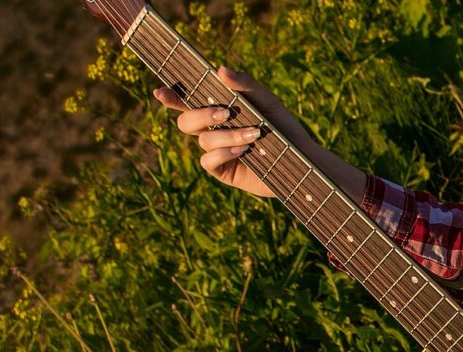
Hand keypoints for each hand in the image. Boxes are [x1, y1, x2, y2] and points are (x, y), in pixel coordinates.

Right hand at [152, 66, 293, 197]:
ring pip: (202, 140)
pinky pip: (208, 161)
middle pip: (186, 121)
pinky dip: (224, 153)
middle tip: (224, 113)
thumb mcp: (267, 102)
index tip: (160, 91)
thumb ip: (245, 85)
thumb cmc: (283, 127)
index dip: (171, 97)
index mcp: (218, 110)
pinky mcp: (222, 171)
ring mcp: (215, 151)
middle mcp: (212, 130)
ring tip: (253, 135)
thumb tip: (220, 69)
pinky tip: (243, 151)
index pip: (187, 102)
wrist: (301, 159)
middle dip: (200, 115)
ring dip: (227, 135)